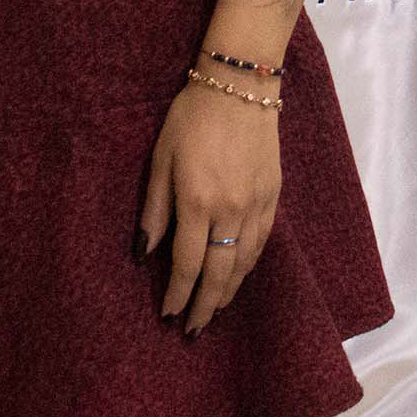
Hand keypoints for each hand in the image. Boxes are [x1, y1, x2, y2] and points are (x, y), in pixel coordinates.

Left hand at [139, 79, 280, 334]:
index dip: (177, 294)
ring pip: (244, 263)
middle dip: (204, 306)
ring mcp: (256, 205)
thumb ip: (154, 209)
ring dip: (229, 292)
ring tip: (214, 311)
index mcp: (197, 201)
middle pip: (219, 273)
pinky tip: (239, 275)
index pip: (187, 263)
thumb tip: (143, 253)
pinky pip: (261, 243)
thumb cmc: (190, 118)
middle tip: (193, 330)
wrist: (239, 86)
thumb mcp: (160, 158)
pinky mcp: (273, 196)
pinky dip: (249, 266)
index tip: (167, 315)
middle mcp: (230, 210)